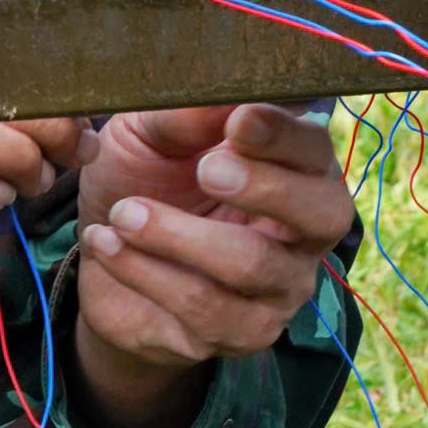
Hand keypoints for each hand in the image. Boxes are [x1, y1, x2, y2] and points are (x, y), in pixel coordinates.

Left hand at [70, 104, 352, 427]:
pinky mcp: (242, 334)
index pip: (316, 152)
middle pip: (323, 214)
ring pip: (253, 265)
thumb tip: (224, 93)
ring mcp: (278, 288)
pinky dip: (146, 271)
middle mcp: (303, 232)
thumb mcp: (150, 134)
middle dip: (266, 188)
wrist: (104, 252)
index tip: (238, 121)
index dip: (283, 137)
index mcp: (293, 169)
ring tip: (121, 212)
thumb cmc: (141, 176)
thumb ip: (186, 115)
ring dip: (177, 235)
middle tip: (206, 170)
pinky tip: (107, 242)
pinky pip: (204, 308)